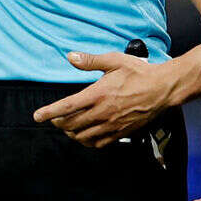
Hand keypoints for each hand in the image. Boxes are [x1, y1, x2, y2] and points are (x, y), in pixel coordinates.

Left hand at [32, 51, 177, 145]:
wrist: (163, 88)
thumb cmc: (140, 72)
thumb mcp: (115, 60)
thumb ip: (91, 60)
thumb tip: (70, 57)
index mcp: (99, 94)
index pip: (67, 107)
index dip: (49, 112)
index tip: (37, 116)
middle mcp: (103, 112)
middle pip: (71, 124)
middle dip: (58, 122)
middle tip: (55, 118)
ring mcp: (112, 124)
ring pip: (82, 136)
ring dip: (71, 133)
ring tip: (68, 127)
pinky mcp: (121, 132)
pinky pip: (98, 143)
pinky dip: (87, 141)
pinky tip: (85, 135)